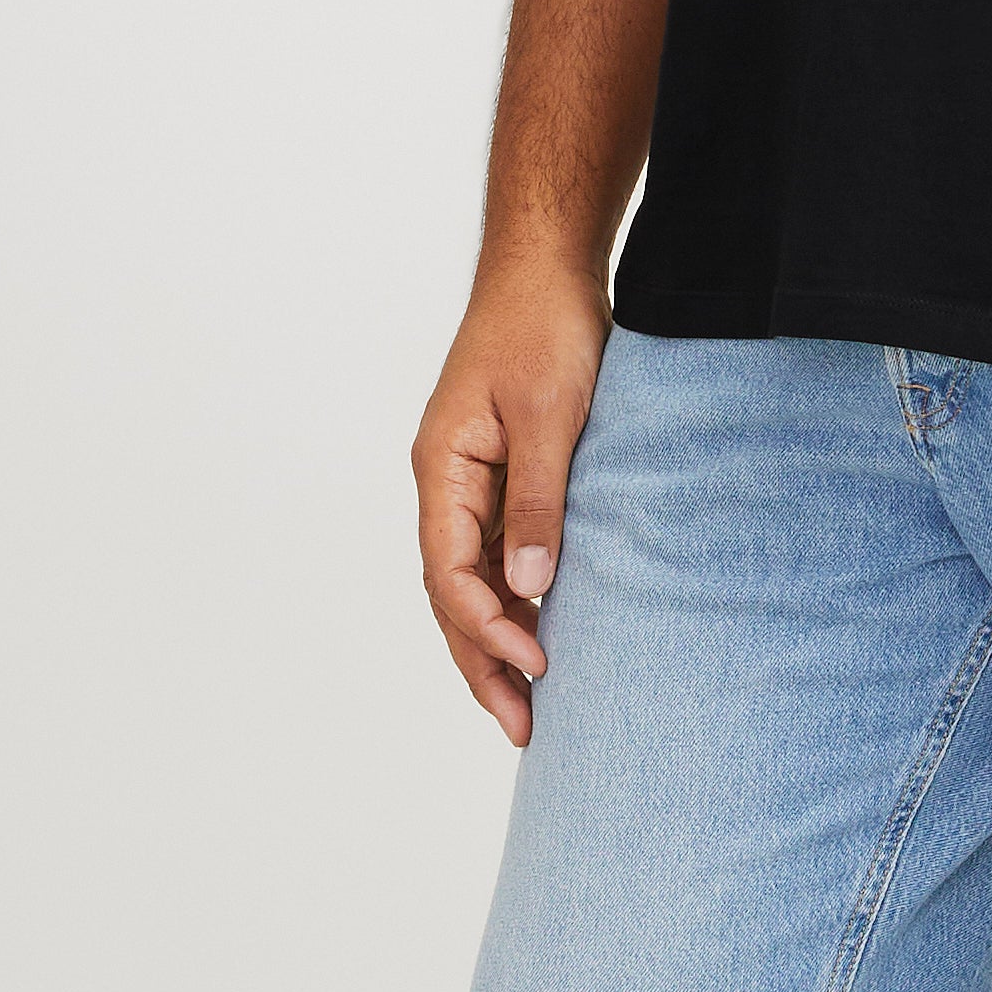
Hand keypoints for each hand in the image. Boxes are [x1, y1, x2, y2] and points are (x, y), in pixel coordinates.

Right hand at [411, 259, 608, 744]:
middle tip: (523, 727)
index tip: (536, 666)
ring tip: (531, 700)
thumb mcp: (550, 413)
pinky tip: (544, 625)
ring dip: (498, 635)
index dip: (487, 628)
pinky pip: (499, 549)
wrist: (548, 264)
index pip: (450, 572)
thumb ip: (539, 500)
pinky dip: (516, 594)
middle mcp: (446, 482)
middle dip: (483, 660)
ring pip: (474, 577)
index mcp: (441, 468)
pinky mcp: (503, 470)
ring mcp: (471, 478)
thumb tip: (527, 589)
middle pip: (453, 591)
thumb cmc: (544, 325)